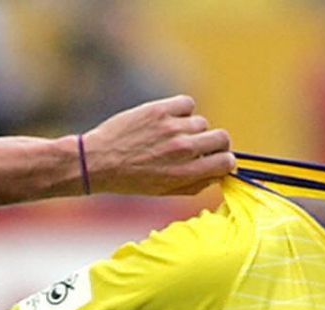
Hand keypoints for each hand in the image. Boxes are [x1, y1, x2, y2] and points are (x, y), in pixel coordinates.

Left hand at [82, 95, 233, 196]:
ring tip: (171, 136)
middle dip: (216, 143)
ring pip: (202, 122)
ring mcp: (173, 128)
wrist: (97, 162)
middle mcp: (183, 149)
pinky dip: (182, 110)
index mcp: (186, 173)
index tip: (218, 159)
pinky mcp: (160, 110)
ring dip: (192, 129)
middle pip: (221, 137)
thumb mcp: (165, 191)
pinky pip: (187, 104)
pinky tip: (168, 119)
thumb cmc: (130, 180)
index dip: (225, 160)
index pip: (226, 161)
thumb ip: (195, 183)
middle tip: (202, 145)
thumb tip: (218, 173)